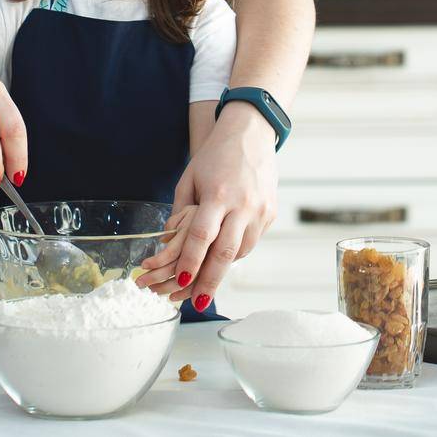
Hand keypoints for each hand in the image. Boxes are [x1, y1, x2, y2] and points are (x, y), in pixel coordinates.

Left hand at [134, 107, 276, 308]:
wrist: (251, 133)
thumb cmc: (215, 155)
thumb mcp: (190, 177)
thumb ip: (179, 210)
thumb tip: (166, 242)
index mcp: (219, 194)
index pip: (202, 235)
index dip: (192, 260)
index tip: (182, 280)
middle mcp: (242, 205)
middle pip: (225, 252)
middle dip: (210, 281)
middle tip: (198, 303)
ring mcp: (260, 210)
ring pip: (241, 252)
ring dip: (223, 270)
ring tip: (206, 285)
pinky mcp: (270, 213)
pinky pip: (251, 242)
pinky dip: (236, 253)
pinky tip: (224, 259)